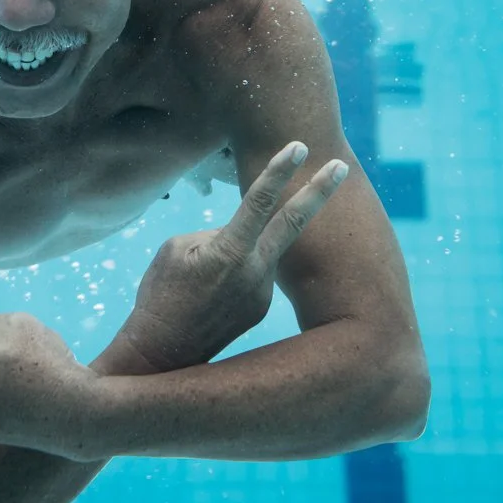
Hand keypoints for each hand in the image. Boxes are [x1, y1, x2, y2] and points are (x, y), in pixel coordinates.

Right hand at [112, 142, 349, 373]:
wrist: (161, 356)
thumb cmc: (160, 296)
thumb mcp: (175, 251)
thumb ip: (217, 234)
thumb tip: (242, 236)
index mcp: (230, 252)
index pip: (260, 201)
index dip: (279, 171)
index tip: (299, 147)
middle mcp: (255, 272)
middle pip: (294, 223)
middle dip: (319, 192)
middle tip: (341, 166)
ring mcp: (262, 293)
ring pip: (255, 250)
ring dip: (233, 251)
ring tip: (197, 283)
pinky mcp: (261, 308)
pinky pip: (250, 272)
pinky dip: (232, 272)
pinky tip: (206, 298)